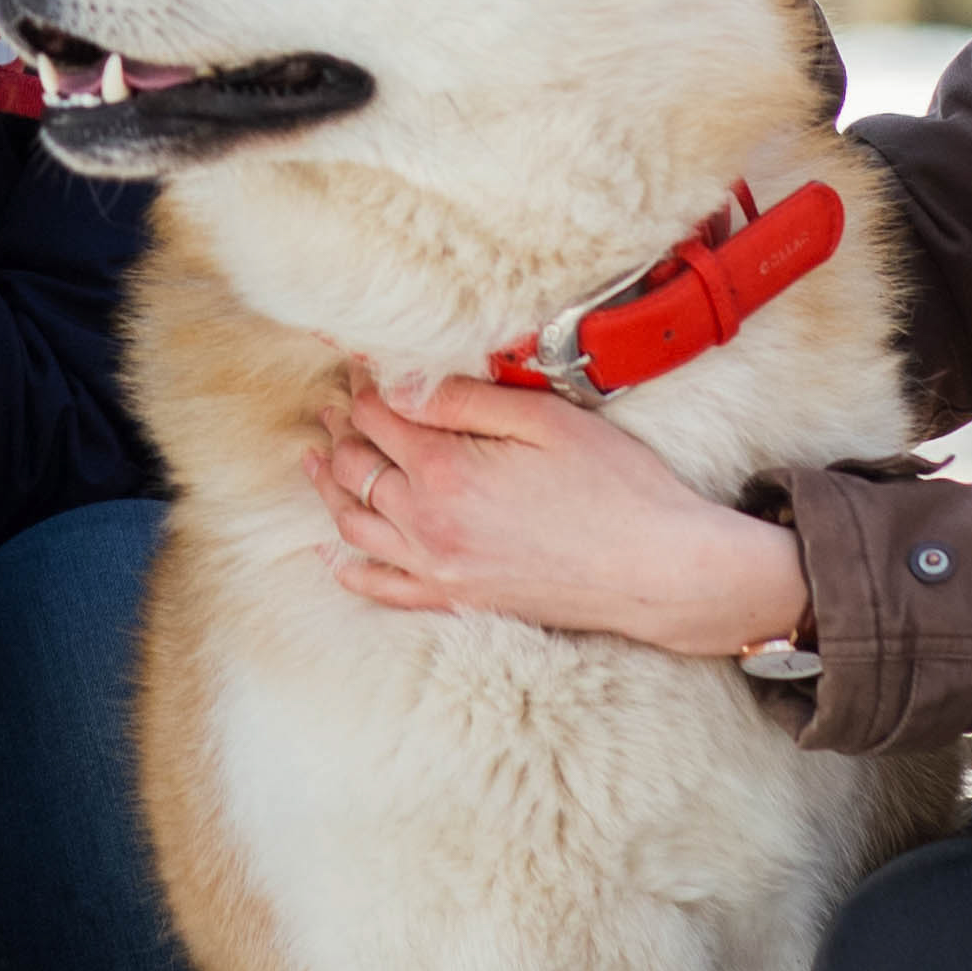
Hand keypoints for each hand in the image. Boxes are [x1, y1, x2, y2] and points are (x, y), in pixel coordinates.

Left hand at [307, 364, 814, 658]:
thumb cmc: (614, 487)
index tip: (357, 369)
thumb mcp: (545, 420)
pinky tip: (333, 553)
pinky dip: (349, 567)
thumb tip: (399, 385)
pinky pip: (383, 588)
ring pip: (356, 527)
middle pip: (357, 471)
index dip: (363, 389)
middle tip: (330, 407)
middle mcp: (428, 525)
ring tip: (314, 462)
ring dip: (329, 490)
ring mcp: (439, 570)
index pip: (379, 419)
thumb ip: (464, 401)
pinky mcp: (458, 601)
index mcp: (446, 472)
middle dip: (338, 433)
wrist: (658, 571)